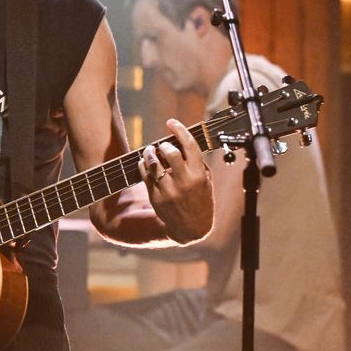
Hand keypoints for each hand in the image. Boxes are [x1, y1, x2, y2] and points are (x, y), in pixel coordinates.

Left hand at [141, 118, 212, 243]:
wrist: (191, 227)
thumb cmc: (201, 201)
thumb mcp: (206, 181)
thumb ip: (197, 163)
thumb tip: (184, 142)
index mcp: (199, 175)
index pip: (189, 146)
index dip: (179, 130)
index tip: (171, 122)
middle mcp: (183, 181)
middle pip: (170, 153)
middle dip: (164, 144)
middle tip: (162, 145)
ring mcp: (168, 190)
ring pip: (153, 163)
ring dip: (149, 153)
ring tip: (150, 151)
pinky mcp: (155, 196)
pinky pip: (145, 175)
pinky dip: (143, 165)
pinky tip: (146, 163)